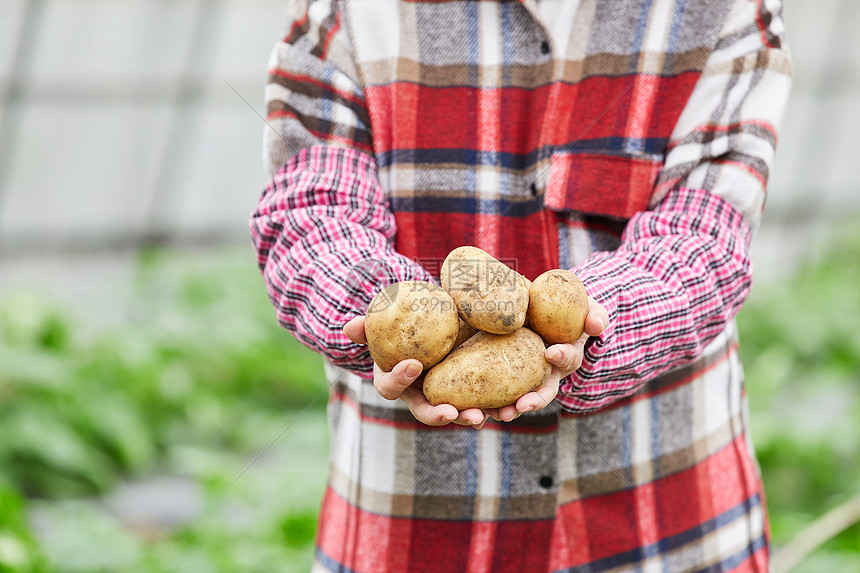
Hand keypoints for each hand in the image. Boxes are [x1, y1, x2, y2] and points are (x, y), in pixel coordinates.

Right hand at [344, 316, 488, 428]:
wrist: (430, 324)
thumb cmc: (402, 324)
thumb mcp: (383, 322)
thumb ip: (367, 325)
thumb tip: (348, 328)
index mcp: (396, 381)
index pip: (391, 388)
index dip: (399, 379)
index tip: (413, 365)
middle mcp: (421, 395)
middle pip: (428, 412)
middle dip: (440, 415)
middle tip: (452, 413)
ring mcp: (447, 395)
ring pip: (459, 413)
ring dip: (471, 417)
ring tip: (485, 416)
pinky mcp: (471, 390)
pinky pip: (485, 402)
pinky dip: (497, 406)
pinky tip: (511, 405)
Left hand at [486, 296, 608, 421]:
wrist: (541, 309)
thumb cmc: (567, 308)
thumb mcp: (586, 307)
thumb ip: (595, 315)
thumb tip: (597, 326)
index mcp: (566, 356)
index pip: (568, 359)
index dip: (562, 356)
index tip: (551, 352)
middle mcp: (546, 372)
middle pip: (543, 391)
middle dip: (534, 400)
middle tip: (522, 405)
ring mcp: (525, 376)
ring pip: (520, 398)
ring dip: (511, 409)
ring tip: (500, 415)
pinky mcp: (503, 375)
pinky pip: (496, 392)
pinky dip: (488, 404)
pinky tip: (476, 410)